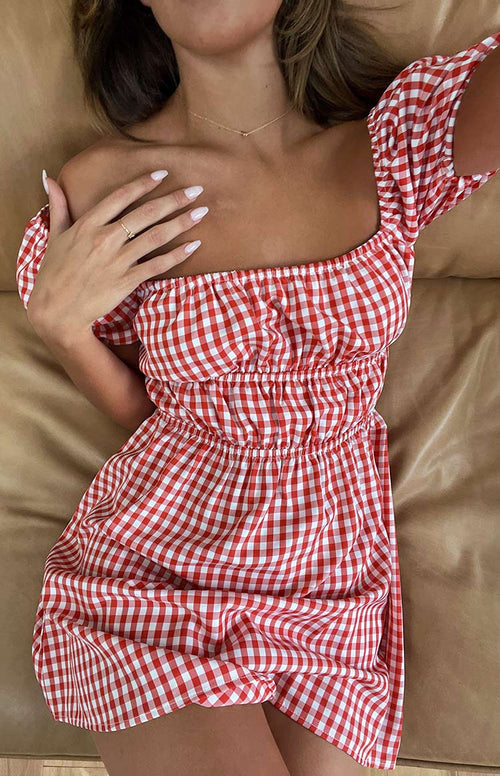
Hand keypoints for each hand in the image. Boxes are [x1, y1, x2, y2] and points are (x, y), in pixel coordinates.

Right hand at [26, 169, 207, 331]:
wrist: (56, 310)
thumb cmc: (54, 273)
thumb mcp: (54, 236)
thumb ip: (58, 206)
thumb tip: (48, 178)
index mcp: (87, 224)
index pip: (121, 197)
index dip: (143, 183)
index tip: (163, 174)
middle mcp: (104, 238)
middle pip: (146, 213)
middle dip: (174, 199)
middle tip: (196, 189)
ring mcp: (117, 260)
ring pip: (156, 236)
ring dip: (182, 222)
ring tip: (202, 212)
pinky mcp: (126, 281)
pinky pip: (158, 265)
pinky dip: (178, 255)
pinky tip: (194, 245)